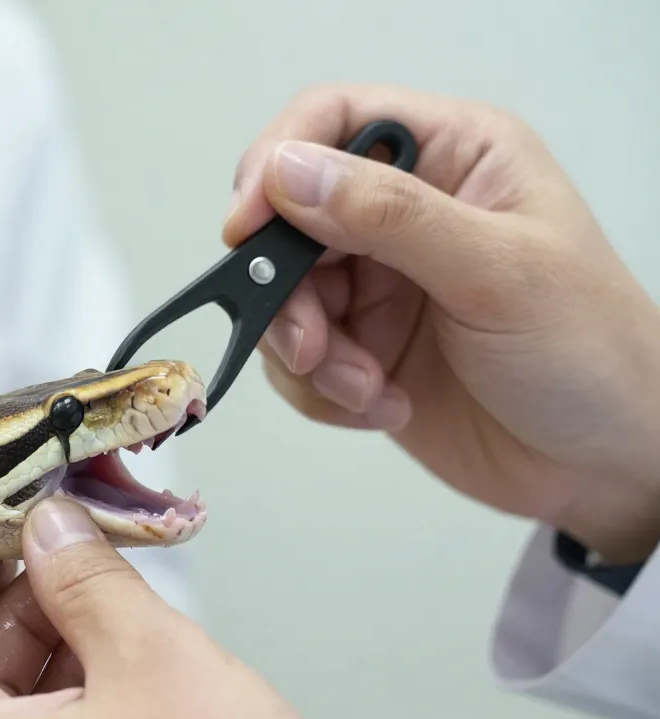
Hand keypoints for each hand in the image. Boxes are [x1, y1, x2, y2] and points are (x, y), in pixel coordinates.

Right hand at [225, 84, 659, 563]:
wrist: (602, 465)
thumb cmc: (589, 352)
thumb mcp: (496, 272)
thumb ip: (390, 217)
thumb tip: (290, 172)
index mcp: (453, 158)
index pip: (332, 121)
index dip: (277, 163)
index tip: (247, 226)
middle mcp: (407, 214)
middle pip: (290, 221)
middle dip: (290, 293)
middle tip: (313, 346)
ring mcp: (381, 284)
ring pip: (286, 299)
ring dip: (311, 356)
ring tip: (366, 388)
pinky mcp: (364, 347)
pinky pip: (300, 361)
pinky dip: (324, 392)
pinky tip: (383, 406)